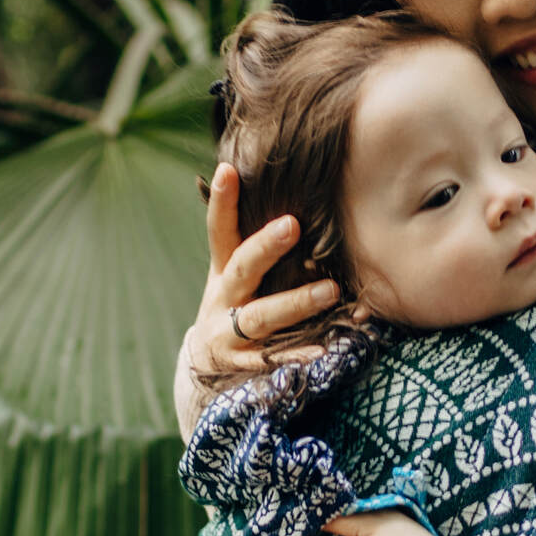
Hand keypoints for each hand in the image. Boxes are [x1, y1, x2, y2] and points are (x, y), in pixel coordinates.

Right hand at [183, 163, 342, 388]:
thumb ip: (254, 243)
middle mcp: (223, 299)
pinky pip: (272, 360)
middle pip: (242, 268)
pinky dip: (297, 356)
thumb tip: (288, 190)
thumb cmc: (235, 305)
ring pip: (261, 317)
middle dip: (265, 247)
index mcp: (223, 270)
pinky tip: (323, 350)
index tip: (228, 169)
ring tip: (330, 291)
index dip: (222, 201)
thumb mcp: (234, 274)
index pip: (219, 230)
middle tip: (294, 224)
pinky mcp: (242, 366)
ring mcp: (229, 334)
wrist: (205, 366)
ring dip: (295, 303)